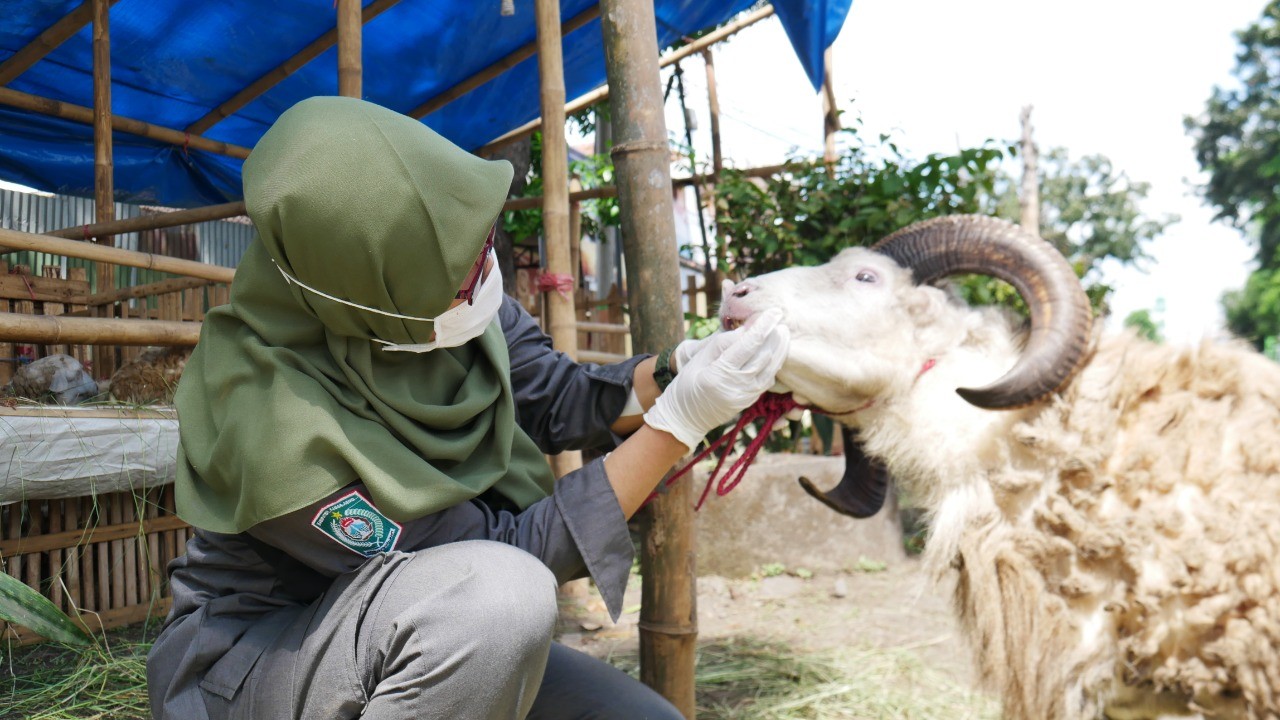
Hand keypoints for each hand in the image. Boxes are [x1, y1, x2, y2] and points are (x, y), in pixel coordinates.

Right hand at [644, 310, 789, 450]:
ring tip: (784, 333)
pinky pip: (767, 380)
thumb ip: (721, 344)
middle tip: (781, 319)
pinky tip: (777, 352)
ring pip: (771, 369)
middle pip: (764, 356)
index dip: (763, 326)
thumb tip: (745, 330)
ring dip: (780, 350)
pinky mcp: (750, 402)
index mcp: (720, 374)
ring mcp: (745, 397)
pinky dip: (774, 364)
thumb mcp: (697, 360)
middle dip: (776, 336)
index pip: (748, 345)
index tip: (774, 311)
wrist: (684, 419)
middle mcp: (737, 387)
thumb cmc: (685, 385)